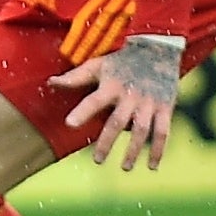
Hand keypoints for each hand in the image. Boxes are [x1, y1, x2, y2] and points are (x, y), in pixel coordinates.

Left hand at [54, 34, 184, 170]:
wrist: (159, 48)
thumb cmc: (122, 60)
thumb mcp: (99, 65)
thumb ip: (76, 77)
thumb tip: (50, 82)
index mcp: (111, 85)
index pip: (94, 100)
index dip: (82, 111)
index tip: (70, 124)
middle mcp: (130, 95)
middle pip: (117, 122)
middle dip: (107, 142)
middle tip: (98, 160)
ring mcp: (149, 103)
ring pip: (141, 130)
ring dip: (134, 150)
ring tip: (125, 167)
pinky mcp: (165, 107)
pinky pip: (163, 132)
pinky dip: (159, 150)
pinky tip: (152, 166)